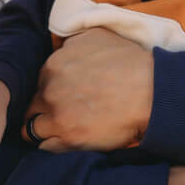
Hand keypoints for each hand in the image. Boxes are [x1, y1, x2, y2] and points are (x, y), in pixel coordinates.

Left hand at [21, 27, 152, 151]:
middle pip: (32, 105)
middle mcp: (50, 88)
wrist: (151, 91)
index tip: (62, 98)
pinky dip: (52, 146)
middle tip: (62, 116)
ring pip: (32, 127)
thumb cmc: (131, 63)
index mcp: (53, 64)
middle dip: (43, 110)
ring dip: (43, 131)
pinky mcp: (68, 137)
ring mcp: (56, 113)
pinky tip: (67, 143)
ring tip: (60, 134)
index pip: (39, 83)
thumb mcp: (97, 36)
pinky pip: (45, 147)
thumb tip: (62, 49)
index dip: (50, 92)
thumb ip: (72, 43)